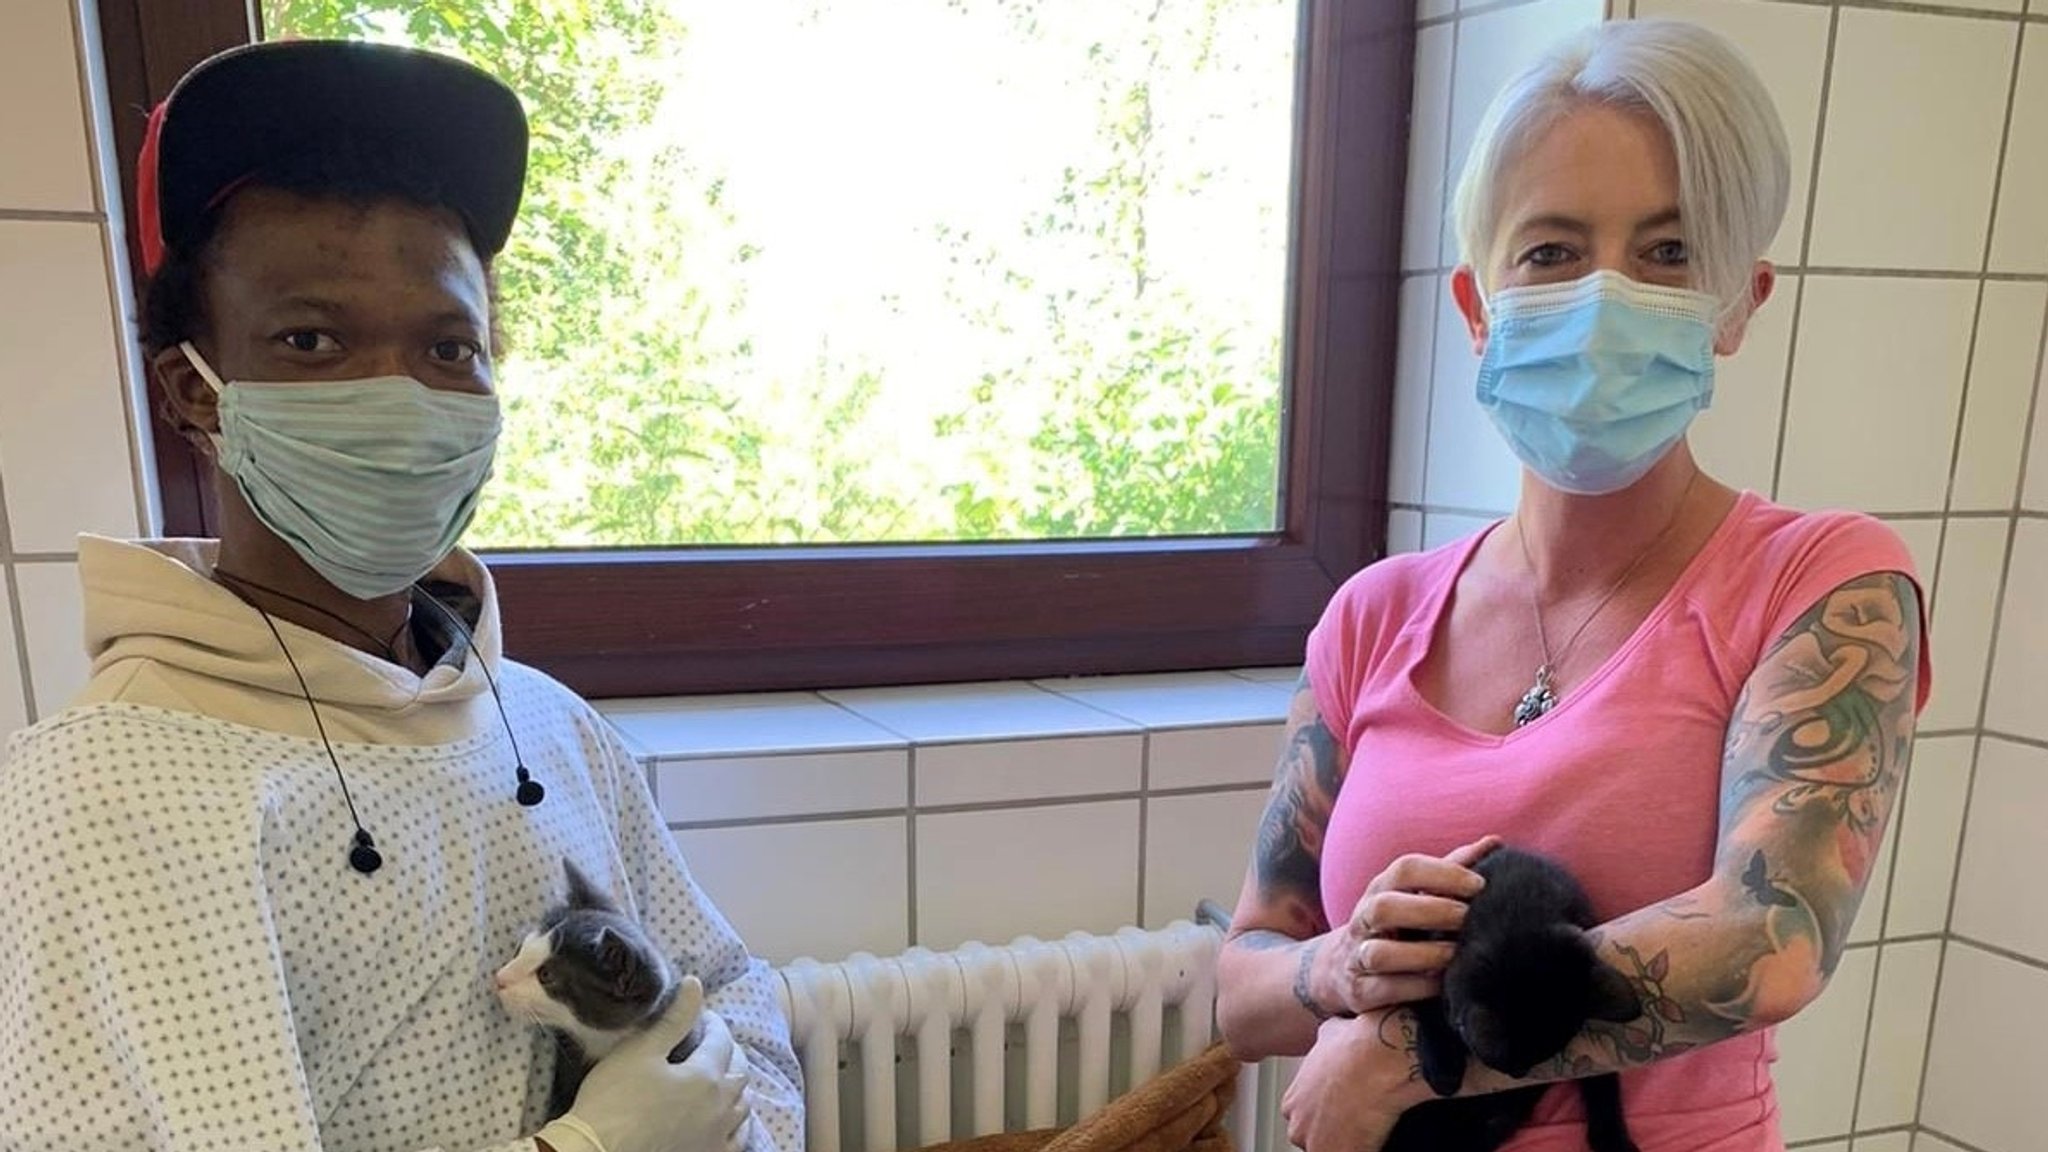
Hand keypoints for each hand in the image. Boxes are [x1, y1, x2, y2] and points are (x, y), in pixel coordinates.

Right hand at [537, 976, 752, 1151]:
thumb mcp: (640, 1051)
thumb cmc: (613, 1100)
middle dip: (728, 1051)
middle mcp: (721, 1106)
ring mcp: (718, 1136)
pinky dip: (738, 1123)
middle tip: (710, 1043)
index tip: (701, 1016)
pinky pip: (738, 1139)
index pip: (721, 1039)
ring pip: (743, 1105)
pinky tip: (730, 1118)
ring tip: (721, 1077)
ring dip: (736, 1085)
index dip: (712, 1023)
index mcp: (706, 1075)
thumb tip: (696, 984)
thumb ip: (673, 1019)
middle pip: (739, 1070)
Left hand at [1281, 1011, 1432, 1151]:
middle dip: (1333, 1133)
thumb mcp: (1329, 1034)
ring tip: (1369, 1129)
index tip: (1342, 1111)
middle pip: (1313, 1140)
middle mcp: (1298, 1126)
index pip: (1303, 1119)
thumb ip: (1323, 1044)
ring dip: (1348, 1143)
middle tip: (1357, 1121)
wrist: (1378, 1059)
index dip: (1325, 1116)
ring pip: (1331, 1149)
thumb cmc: (1355, 1046)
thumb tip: (1331, 1037)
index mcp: (1292, 1102)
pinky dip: (1366, 1148)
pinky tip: (1377, 1137)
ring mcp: (1317, 1145)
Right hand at [1312, 836, 1498, 1015]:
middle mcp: (1364, 919)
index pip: (1404, 869)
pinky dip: (1415, 986)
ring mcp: (1356, 956)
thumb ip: (1451, 871)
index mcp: (1380, 888)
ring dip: (1422, 954)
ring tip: (1455, 955)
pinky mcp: (1359, 991)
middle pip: (1384, 907)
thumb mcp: (1415, 895)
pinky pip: (1384, 989)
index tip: (1479, 886)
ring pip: (1380, 953)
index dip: (1442, 874)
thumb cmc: (1397, 924)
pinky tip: (1441, 983)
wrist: (1341, 967)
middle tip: (1467, 919)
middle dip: (1430, 911)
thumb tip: (1494, 842)